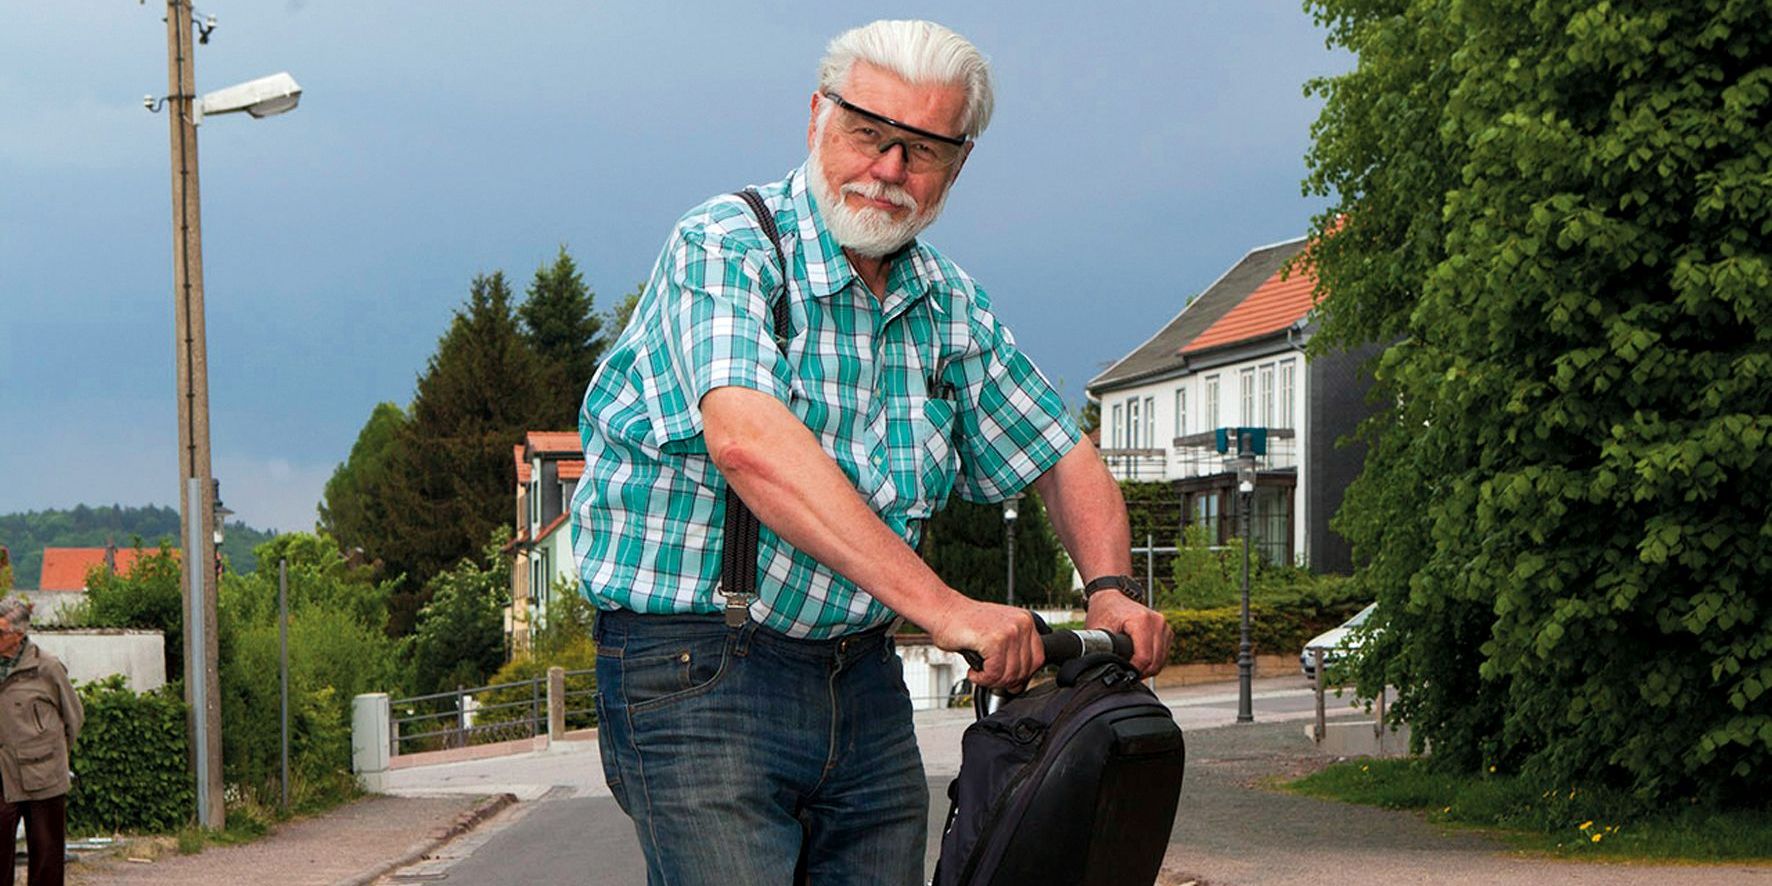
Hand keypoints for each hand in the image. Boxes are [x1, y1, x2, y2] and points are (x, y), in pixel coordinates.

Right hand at [928, 597, 1044, 689]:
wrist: (942, 610)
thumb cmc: (964, 624)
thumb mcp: (997, 635)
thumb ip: (1012, 655)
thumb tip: (1018, 685)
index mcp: (1026, 621)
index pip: (1038, 660)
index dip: (1021, 675)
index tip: (1005, 678)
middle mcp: (1022, 624)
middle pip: (1025, 670)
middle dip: (1004, 681)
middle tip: (988, 678)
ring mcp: (1010, 631)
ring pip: (1010, 674)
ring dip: (991, 681)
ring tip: (979, 674)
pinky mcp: (995, 640)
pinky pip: (995, 673)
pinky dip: (982, 679)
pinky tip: (973, 672)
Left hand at [1084, 590, 1170, 676]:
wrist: (1111, 596)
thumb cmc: (1104, 611)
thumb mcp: (1097, 629)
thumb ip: (1100, 648)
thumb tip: (1101, 667)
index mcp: (1141, 620)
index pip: (1144, 657)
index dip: (1133, 671)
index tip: (1123, 674)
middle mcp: (1157, 622)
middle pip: (1155, 661)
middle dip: (1141, 672)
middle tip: (1126, 674)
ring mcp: (1164, 626)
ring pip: (1161, 660)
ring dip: (1148, 668)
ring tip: (1132, 667)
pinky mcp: (1166, 630)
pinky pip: (1163, 654)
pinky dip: (1153, 661)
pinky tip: (1140, 660)